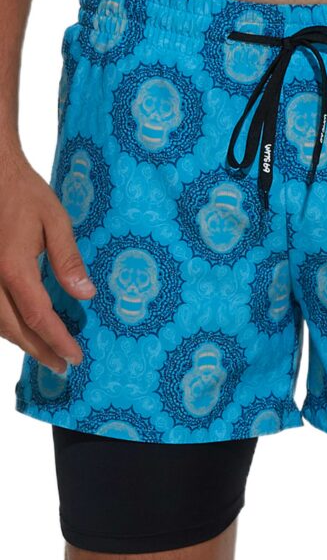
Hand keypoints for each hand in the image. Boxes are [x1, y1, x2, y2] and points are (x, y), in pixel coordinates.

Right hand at [0, 151, 95, 373]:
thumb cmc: (23, 193)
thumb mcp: (55, 221)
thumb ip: (68, 260)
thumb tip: (85, 294)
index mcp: (13, 267)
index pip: (37, 316)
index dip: (57, 340)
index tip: (75, 357)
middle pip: (13, 328)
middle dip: (39, 350)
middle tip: (62, 366)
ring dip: (19, 342)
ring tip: (44, 353)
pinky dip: (4, 325)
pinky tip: (19, 328)